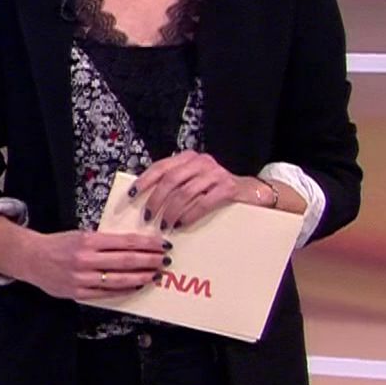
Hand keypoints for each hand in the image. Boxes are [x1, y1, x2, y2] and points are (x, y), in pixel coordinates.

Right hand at [0, 219, 167, 300]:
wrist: (32, 258)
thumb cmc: (59, 244)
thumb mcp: (80, 234)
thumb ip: (104, 241)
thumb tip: (133, 245)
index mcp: (87, 240)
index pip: (124, 242)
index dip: (146, 244)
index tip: (161, 244)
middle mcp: (86, 259)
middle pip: (126, 261)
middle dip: (149, 260)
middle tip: (164, 259)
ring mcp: (82, 278)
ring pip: (119, 279)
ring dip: (141, 277)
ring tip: (155, 274)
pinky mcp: (79, 293)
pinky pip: (107, 293)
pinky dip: (125, 290)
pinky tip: (137, 286)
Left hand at [133, 151, 261, 230]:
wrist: (253, 193)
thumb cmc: (217, 190)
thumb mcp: (194, 182)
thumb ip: (174, 185)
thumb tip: (144, 200)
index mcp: (189, 158)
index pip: (161, 167)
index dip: (144, 181)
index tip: (132, 195)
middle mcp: (201, 162)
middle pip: (170, 180)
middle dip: (156, 200)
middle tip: (148, 217)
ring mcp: (216, 174)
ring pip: (185, 192)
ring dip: (171, 211)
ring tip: (164, 225)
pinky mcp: (227, 188)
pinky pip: (203, 203)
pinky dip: (189, 215)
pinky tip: (182, 224)